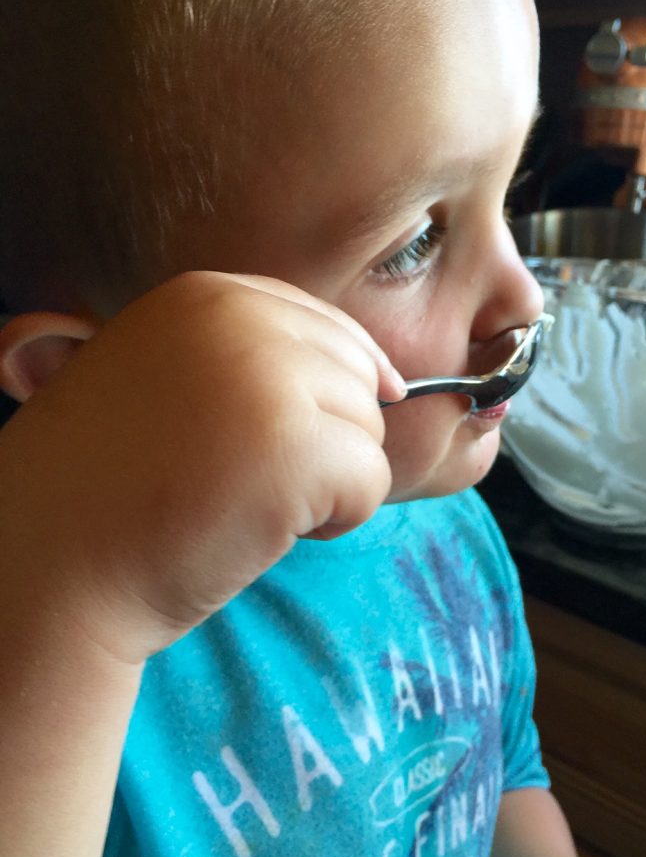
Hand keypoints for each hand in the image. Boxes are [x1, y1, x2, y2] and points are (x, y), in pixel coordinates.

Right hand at [0, 271, 403, 661]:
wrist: (49, 561)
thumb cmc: (111, 487)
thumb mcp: (172, 381)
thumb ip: (253, 360)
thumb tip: (384, 376)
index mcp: (205, 296)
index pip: (326, 324)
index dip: (343, 380)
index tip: (330, 427)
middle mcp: (241, 320)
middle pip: (356, 374)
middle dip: (330, 436)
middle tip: (259, 480)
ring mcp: (269, 379)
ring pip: (368, 429)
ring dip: (330, 481)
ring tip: (250, 503)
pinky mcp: (294, 448)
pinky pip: (371, 480)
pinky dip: (338, 519)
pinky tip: (265, 531)